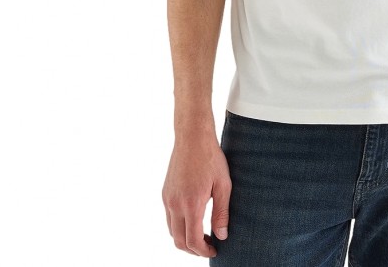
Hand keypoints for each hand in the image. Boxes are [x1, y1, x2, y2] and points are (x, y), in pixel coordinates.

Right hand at [162, 131, 231, 256]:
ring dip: (184, 239)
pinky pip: (169, 217)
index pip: (193, 240)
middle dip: (193, 249)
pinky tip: (193, 219)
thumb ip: (221, 212)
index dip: (203, 251)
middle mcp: (175, 204)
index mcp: (191, 204)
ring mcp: (167, 198)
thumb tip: (222, 236)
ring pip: (171, 231)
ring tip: (202, 235)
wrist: (192, 137)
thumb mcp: (223, 185)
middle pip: (178, 240)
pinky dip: (179, 226)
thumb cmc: (211, 158)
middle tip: (208, 247)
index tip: (214, 250)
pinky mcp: (165, 192)